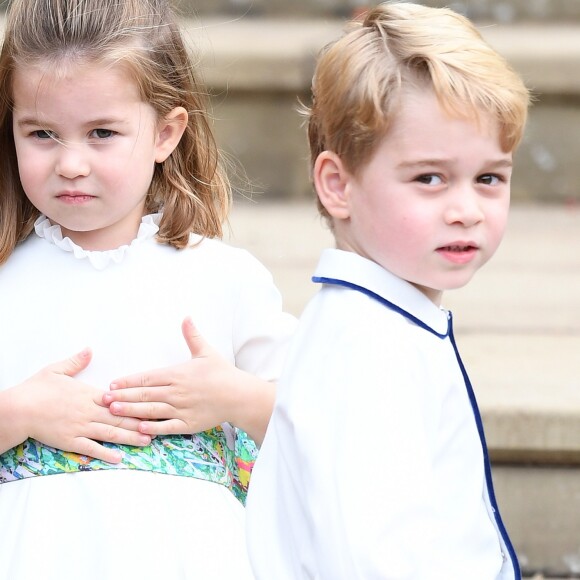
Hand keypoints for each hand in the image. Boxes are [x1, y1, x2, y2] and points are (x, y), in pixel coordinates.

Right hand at [3, 349, 151, 462]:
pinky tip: (119, 458)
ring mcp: (81, 427)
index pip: (119, 400)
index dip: (137, 403)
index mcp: (89, 394)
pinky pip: (91, 448)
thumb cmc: (36, 389)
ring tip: (147, 441)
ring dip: (130, 438)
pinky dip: (106, 453)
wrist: (18, 409)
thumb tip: (89, 349)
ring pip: (110, 433)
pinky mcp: (70, 441)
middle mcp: (89, 411)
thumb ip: (76, 361)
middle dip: (141, 422)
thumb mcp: (57, 370)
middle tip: (159, 426)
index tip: (153, 404)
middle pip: (120, 417)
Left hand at [104, 318, 274, 443]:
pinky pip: (167, 427)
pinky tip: (139, 429)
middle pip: (144, 394)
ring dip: (131, 411)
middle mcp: (176, 392)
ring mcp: (182, 409)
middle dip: (122, 396)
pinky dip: (153, 429)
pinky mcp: (188, 424)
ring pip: (151, 410)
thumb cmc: (222, 373)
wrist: (239, 395)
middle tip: (103, 399)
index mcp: (178, 374)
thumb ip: (192, 336)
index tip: (113, 383)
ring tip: (113, 411)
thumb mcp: (206, 351)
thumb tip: (186, 316)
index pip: (147, 377)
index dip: (128, 381)